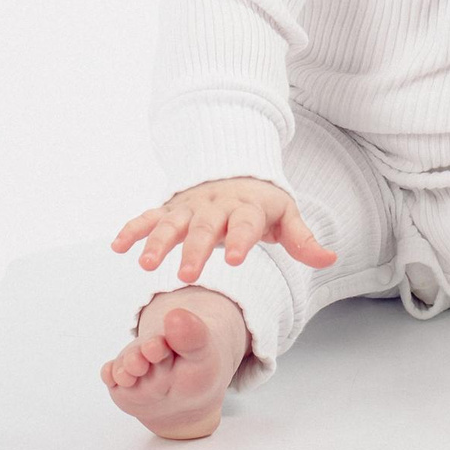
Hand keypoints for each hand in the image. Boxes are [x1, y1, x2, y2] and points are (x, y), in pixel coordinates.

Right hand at [110, 176, 338, 283]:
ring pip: (172, 223)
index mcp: (247, 208)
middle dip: (196, 250)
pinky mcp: (170, 210)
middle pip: (205, 228)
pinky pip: (148, 218)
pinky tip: (118, 246)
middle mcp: (216, 206)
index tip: (236, 259)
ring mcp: (190, 207)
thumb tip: (330, 258)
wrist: (234, 173)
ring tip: (146, 265)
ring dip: (157, 242)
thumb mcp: (286, 216)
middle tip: (188, 276)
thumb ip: (303, 240)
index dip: (242, 240)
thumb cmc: (262, 204)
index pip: (246, 224)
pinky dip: (133, 229)